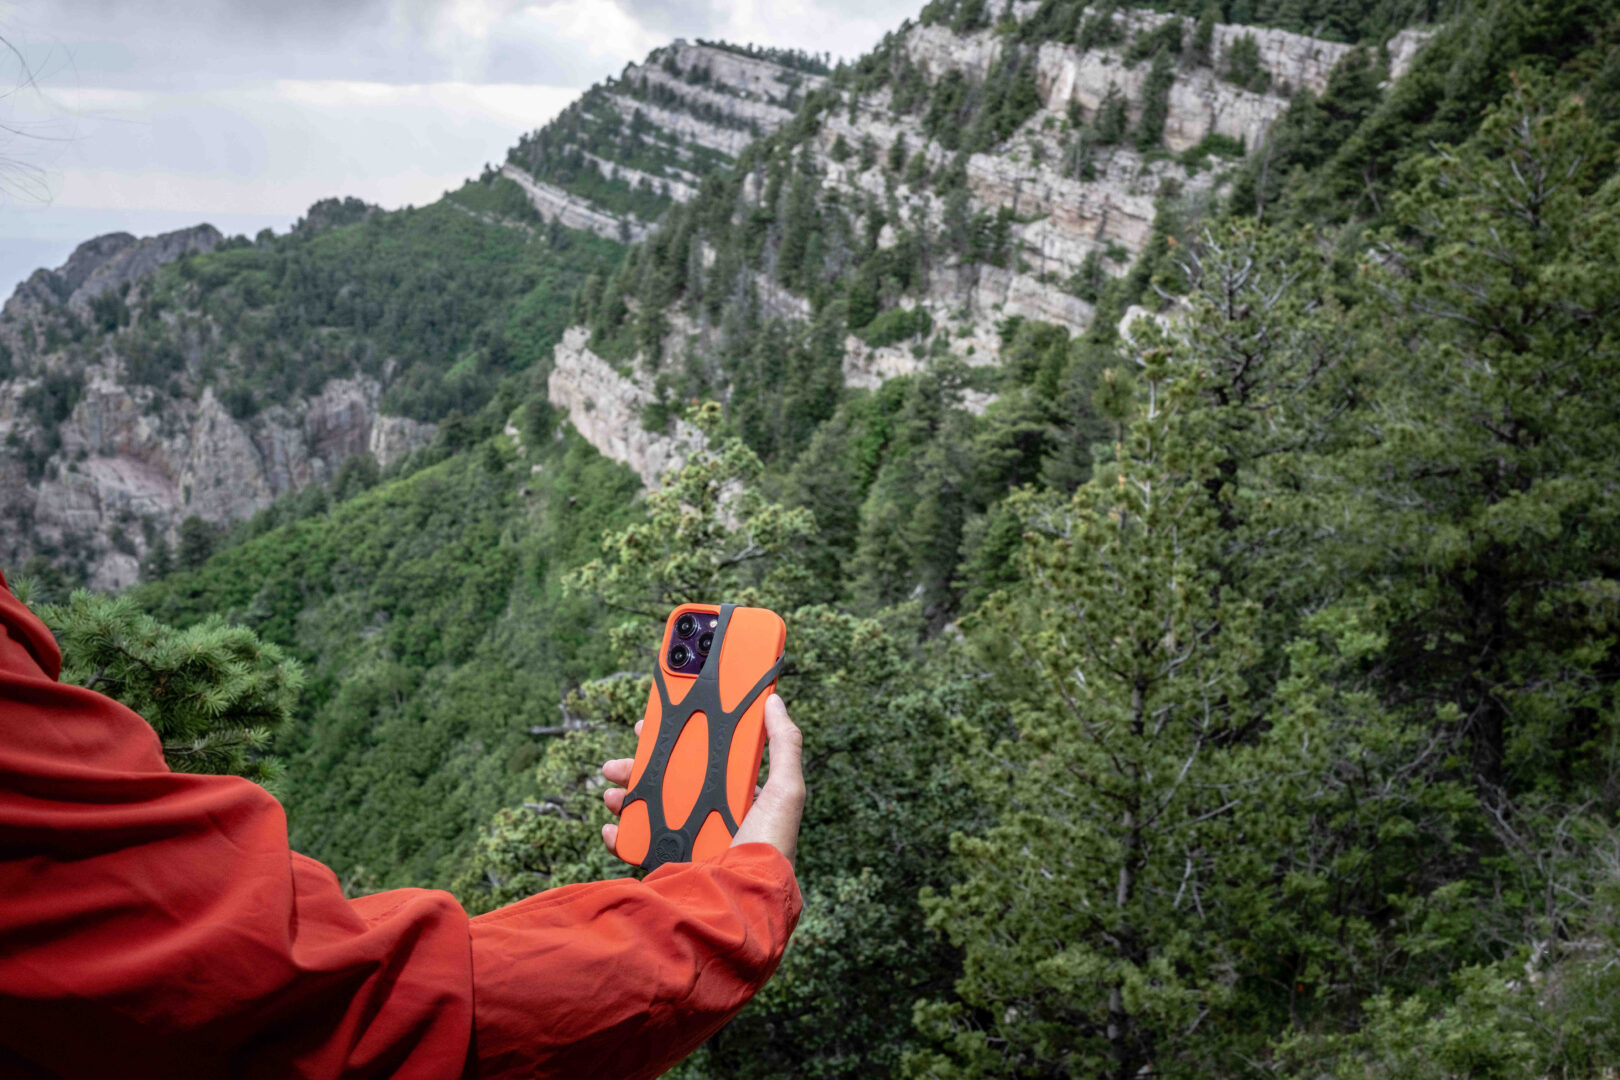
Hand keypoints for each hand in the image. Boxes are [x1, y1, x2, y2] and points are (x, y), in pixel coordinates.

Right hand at [600, 694, 804, 866]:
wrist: (744, 902)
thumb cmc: (769, 846)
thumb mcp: (786, 791)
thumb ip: (784, 744)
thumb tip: (774, 702)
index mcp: (734, 796)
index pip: (699, 759)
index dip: (674, 740)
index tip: (650, 726)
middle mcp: (710, 817)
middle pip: (666, 781)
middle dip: (637, 767)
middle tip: (617, 762)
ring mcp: (688, 841)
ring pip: (647, 810)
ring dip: (624, 797)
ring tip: (612, 794)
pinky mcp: (671, 865)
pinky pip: (637, 846)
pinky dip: (618, 836)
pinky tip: (612, 830)